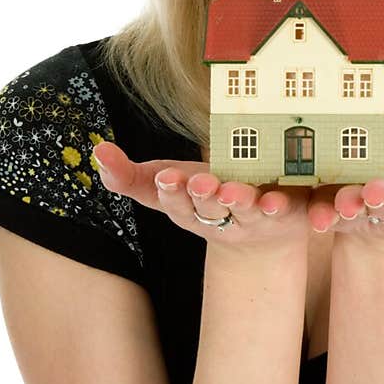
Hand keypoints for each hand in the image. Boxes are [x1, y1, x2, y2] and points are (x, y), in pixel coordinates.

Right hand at [92, 143, 312, 250]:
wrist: (258, 230)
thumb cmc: (203, 196)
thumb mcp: (164, 184)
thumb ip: (128, 176)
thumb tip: (97, 152)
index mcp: (189, 209)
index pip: (174, 202)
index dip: (171, 191)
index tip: (167, 177)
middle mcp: (220, 218)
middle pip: (208, 208)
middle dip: (202, 195)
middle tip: (200, 182)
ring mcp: (253, 219)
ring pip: (246, 212)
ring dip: (239, 202)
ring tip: (234, 191)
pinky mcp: (285, 215)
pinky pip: (284, 212)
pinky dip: (280, 207)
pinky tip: (276, 200)